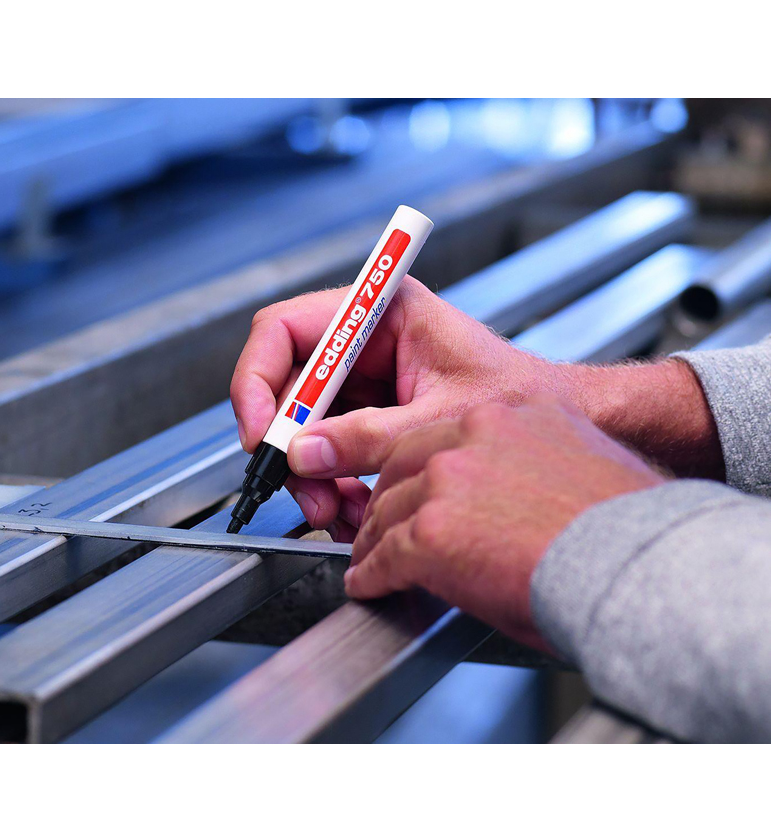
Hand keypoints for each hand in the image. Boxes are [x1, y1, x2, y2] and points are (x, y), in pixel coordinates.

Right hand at [230, 278, 562, 532]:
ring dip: (311, 474)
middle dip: (289, 444)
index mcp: (382, 311)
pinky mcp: (372, 414)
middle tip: (300, 486)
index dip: (258, 380)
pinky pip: (331, 448)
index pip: (286, 330)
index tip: (262, 432)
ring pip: (305, 425)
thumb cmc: (522, 396)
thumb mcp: (439, 419)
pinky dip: (334, 483)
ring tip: (334, 511)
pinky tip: (353, 509)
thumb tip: (304, 453)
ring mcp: (366, 379)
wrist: (563, 423)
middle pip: (289, 386)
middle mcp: (365, 341)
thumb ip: (368, 436)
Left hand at [344, 394, 665, 650]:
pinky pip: (384, 557)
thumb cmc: (627, 529)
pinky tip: (370, 586)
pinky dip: (372, 576)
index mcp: (512, 416)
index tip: (413, 489)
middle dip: (387, 500)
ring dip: (373, 541)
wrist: (639, 566)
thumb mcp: (580, 466)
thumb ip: (531, 467)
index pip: (441, 436)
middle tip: (381, 526)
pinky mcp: (431, 534)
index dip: (419, 470)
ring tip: (370, 560)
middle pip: (402, 466)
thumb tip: (512, 499)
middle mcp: (473, 437)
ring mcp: (447, 483)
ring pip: (387, 512)